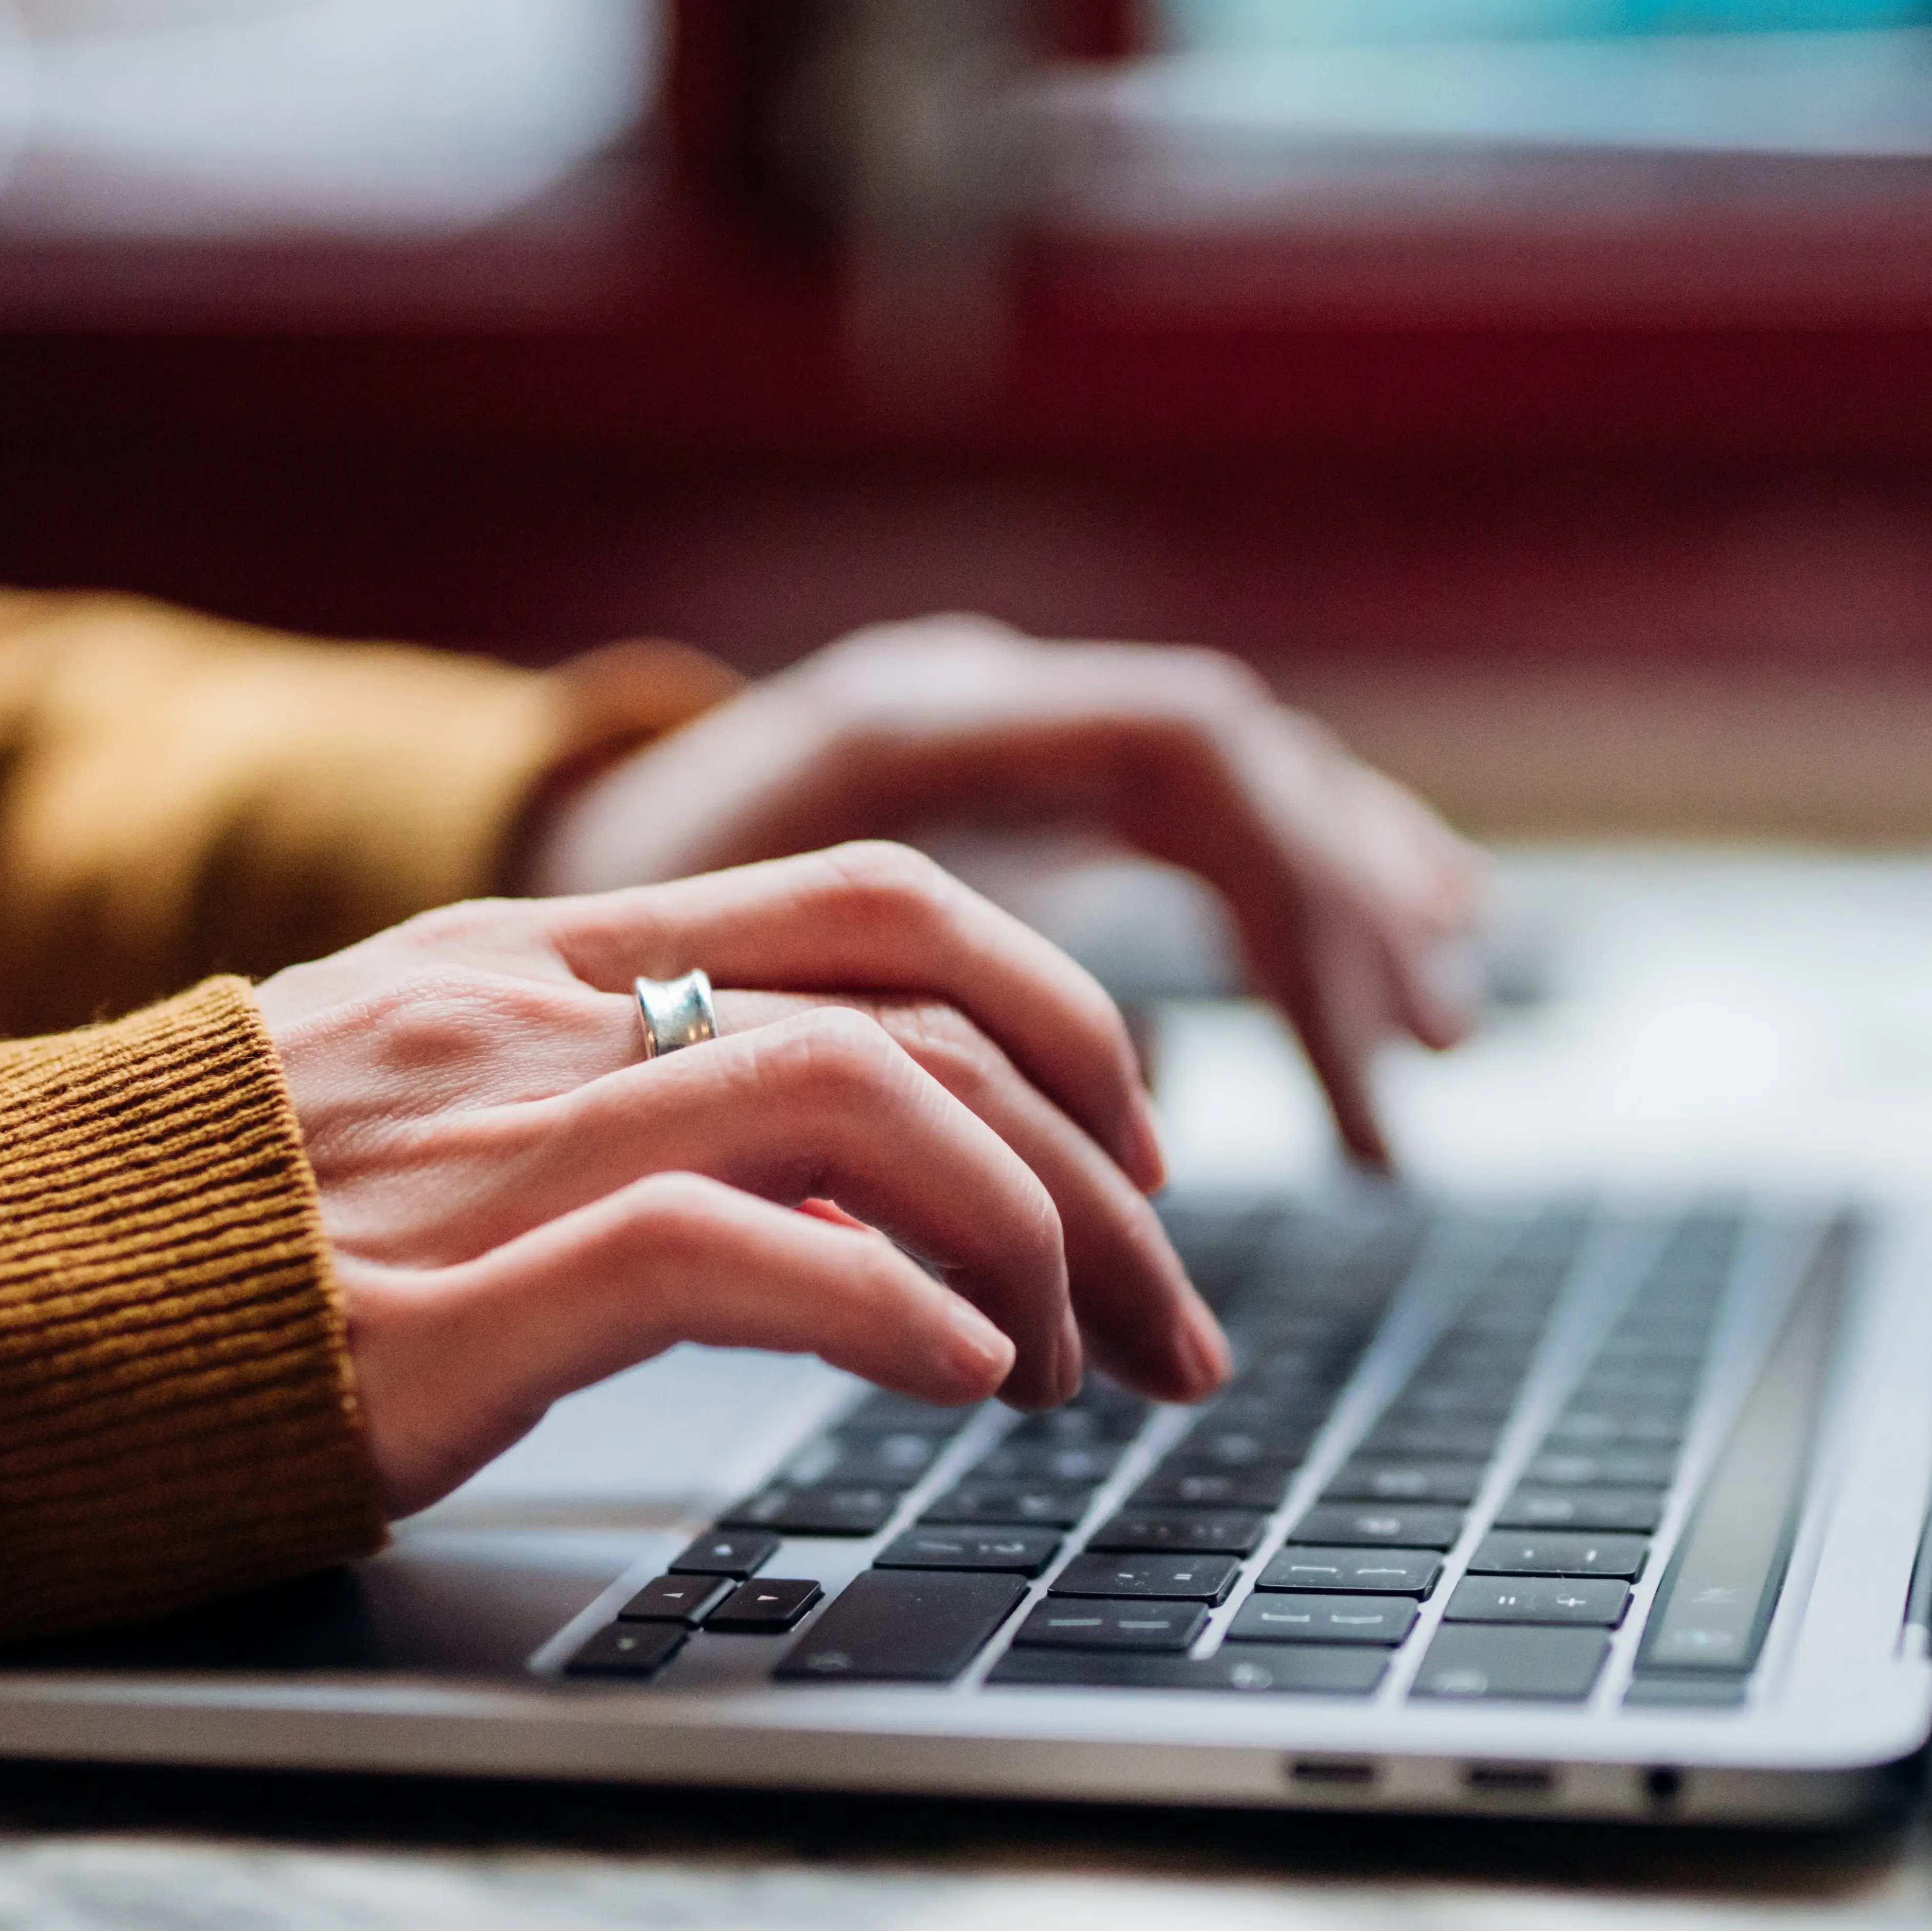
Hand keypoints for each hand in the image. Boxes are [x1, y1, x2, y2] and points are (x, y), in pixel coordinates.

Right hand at [256, 842, 1230, 1514]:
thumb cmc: (198, 1240)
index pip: (889, 909)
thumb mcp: (432, 1119)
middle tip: (1171, 1318)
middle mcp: (544, 1017)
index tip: (1133, 1163)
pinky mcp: (449, 1299)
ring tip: (1072, 1372)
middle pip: (933, 1003)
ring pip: (874, 1106)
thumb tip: (853, 1185)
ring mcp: (498, 1146)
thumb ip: (626, 1105)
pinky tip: (966, 1383)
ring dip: (1031, 1245)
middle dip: (1106, 1165)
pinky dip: (893, 1312)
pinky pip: (731, 1253)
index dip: (1063, 1021)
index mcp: (546, 960)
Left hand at [523, 616, 1486, 1167]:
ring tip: (1441, 1031)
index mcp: (912, 721)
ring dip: (1351, 904)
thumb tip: (1010, 1232)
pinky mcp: (1011, 789)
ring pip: (1238, 783)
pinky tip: (1394, 948)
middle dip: (1342, 929)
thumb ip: (850, 1072)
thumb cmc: (567, 960)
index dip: (1281, 907)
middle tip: (1413, 1081)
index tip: (1328, 1071)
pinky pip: (1201, 817)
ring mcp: (1002, 731)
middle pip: (1238, 768)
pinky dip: (1301, 891)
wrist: (490, 857)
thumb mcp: (688, 1004)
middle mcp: (977, 698)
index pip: (1183, 752)